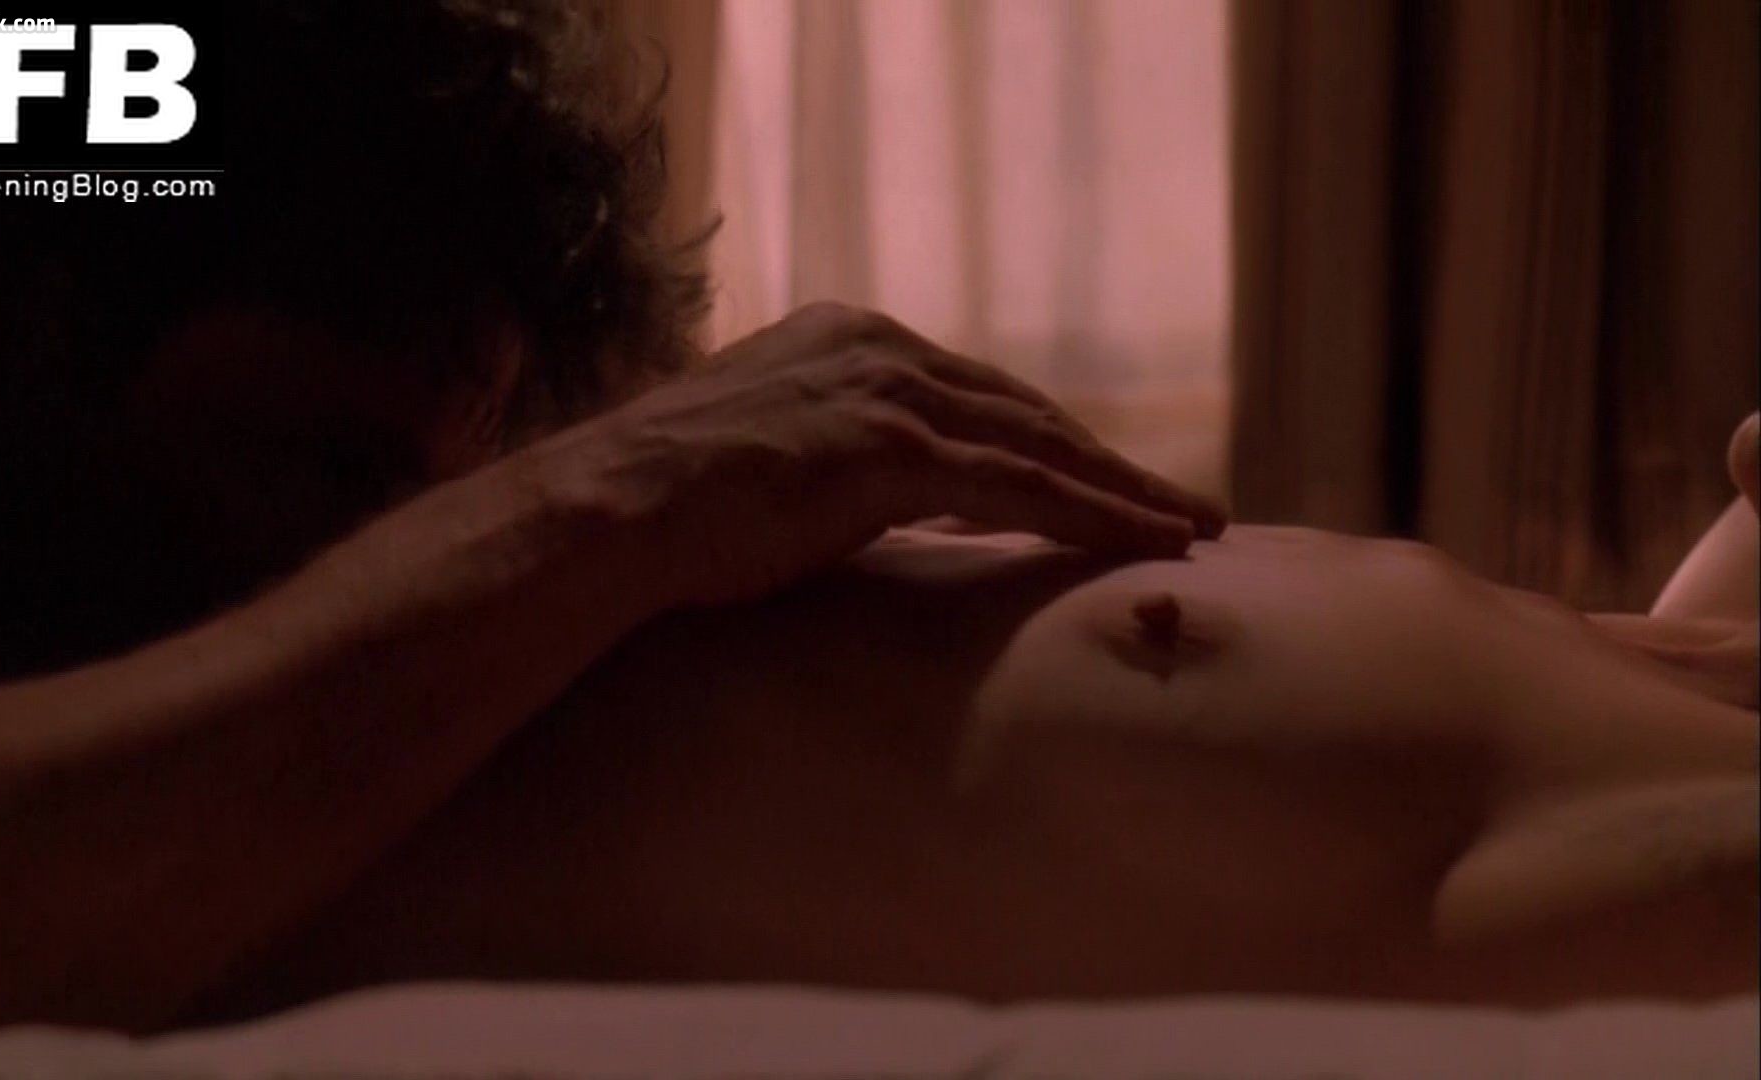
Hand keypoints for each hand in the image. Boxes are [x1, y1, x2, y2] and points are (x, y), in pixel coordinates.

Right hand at [505, 303, 1224, 605]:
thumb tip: (853, 507)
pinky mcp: (895, 448)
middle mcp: (879, 348)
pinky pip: (1024, 485)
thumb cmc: (664, 510)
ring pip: (1041, 443)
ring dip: (1126, 489)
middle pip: (1024, 410)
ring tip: (1192, 527)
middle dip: (1107, 462)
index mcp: (847, 340)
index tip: (1101, 480)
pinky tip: (1152, 541)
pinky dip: (1098, 513)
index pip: (974, 394)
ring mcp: (888, 391)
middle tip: (1179, 505)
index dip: (1047, 442)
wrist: (608, 512)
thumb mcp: (761, 464)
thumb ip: (827, 464)